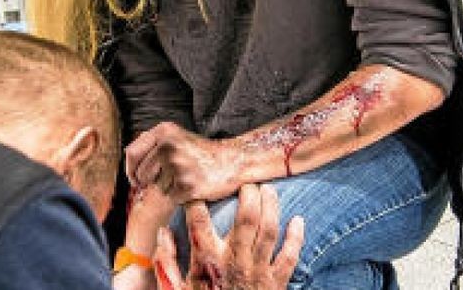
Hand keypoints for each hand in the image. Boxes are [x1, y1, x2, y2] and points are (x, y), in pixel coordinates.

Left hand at [126, 122, 242, 202]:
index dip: (130, 170)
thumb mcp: (176, 137)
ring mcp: (178, 165)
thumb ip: (151, 143)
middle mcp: (169, 146)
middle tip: (171, 178)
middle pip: (141, 175)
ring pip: (156, 188)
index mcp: (164, 131)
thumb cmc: (200, 153)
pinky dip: (179, 196)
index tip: (135, 179)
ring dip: (167, 188)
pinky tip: (192, 186)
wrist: (232, 162)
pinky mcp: (187, 185)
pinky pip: (170, 197)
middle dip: (151, 182)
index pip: (131, 153)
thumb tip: (128, 159)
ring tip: (185, 178)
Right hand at [152, 184, 304, 289]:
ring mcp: (257, 272)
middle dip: (248, 193)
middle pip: (246, 218)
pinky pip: (290, 256)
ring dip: (271, 205)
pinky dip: (296, 237)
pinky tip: (298, 221)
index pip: (199, 221)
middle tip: (247, 182)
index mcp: (207, 262)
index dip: (197, 199)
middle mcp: (234, 262)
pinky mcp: (275, 283)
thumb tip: (164, 232)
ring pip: (269, 229)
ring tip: (269, 190)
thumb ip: (167, 261)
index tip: (198, 190)